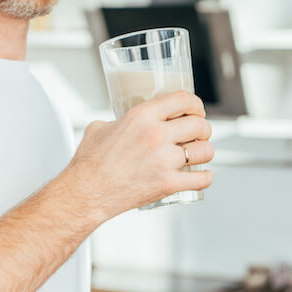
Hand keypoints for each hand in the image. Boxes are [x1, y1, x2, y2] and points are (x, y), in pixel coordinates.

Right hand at [67, 90, 213, 218]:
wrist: (86, 192)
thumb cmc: (89, 163)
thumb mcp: (100, 128)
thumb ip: (119, 121)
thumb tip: (124, 122)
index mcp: (142, 116)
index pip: (183, 100)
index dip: (196, 104)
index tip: (196, 111)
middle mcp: (156, 135)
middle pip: (199, 125)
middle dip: (203, 129)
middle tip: (199, 134)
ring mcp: (164, 161)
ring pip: (205, 151)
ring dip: (205, 152)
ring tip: (198, 155)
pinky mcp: (168, 184)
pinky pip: (201, 179)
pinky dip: (204, 177)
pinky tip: (200, 176)